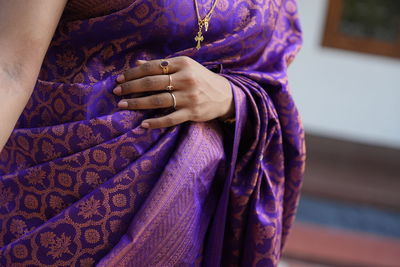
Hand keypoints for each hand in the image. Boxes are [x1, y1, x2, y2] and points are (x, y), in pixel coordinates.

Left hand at [113, 56, 233, 128]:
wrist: (225, 95)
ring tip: (123, 105)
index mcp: (183, 64)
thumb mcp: (184, 67)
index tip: (119, 79)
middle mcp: (186, 78)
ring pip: (158, 100)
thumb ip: (162, 65)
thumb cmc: (201, 79)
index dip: (133, 73)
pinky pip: (170, 119)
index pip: (152, 67)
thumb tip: (137, 64)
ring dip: (137, 103)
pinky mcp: (192, 112)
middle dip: (131, 87)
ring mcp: (189, 97)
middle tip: (116, 92)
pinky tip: (143, 124)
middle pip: (152, 82)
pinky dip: (155, 122)